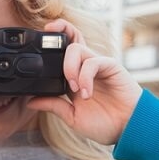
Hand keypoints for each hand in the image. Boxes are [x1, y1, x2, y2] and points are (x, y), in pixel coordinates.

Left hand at [27, 19, 142, 145]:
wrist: (127, 130)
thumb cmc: (104, 124)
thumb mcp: (72, 117)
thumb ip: (53, 106)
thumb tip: (30, 101)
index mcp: (74, 78)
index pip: (62, 53)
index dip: (50, 42)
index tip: (36, 41)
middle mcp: (85, 68)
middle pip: (72, 38)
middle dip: (59, 29)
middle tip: (47, 32)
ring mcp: (97, 66)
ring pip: (77, 48)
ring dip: (69, 67)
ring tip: (74, 89)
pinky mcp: (111, 67)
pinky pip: (93, 62)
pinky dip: (85, 76)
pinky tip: (86, 94)